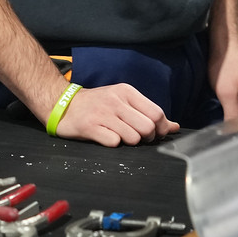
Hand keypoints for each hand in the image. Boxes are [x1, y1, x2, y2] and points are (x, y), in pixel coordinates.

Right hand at [50, 80, 177, 146]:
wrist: (63, 104)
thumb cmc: (98, 104)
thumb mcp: (123, 102)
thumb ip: (148, 113)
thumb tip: (174, 127)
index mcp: (127, 92)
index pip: (157, 113)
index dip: (160, 128)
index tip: (154, 134)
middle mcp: (116, 101)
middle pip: (148, 127)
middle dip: (147, 138)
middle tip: (138, 138)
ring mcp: (103, 114)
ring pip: (133, 137)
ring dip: (130, 143)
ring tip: (121, 137)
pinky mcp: (90, 127)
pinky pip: (113, 142)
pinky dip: (114, 144)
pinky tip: (107, 138)